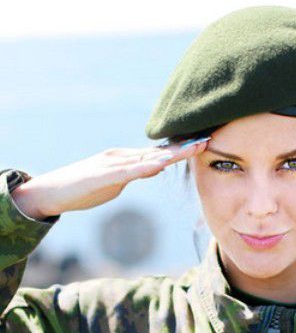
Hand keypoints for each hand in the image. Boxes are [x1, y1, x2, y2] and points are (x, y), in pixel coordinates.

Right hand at [10, 138, 209, 219]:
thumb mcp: (115, 183)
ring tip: (193, 148)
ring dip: (171, 153)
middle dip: (183, 148)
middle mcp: (120, 156)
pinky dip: (146, 167)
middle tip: (207, 139)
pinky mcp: (101, 175)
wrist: (51, 192)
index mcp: (124, 159)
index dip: (181, 149)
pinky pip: (128, 171)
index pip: (158, 153)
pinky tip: (161, 165)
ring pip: (147, 157)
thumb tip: (156, 168)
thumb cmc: (82, 190)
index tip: (203, 144)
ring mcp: (111, 164)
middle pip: (157, 151)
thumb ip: (135, 174)